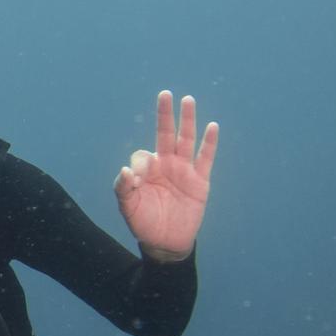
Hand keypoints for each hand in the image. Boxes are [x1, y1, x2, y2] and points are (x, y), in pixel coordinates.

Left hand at [114, 91, 218, 261]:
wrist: (166, 242)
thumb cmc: (144, 223)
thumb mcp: (128, 208)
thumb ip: (123, 189)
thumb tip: (127, 171)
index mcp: (146, 171)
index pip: (143, 155)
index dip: (140, 164)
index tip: (137, 180)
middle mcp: (165, 165)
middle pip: (165, 134)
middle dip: (165, 115)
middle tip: (165, 94)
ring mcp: (183, 171)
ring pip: (186, 140)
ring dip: (187, 121)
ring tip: (187, 100)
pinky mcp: (200, 181)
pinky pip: (206, 158)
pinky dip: (209, 143)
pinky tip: (212, 126)